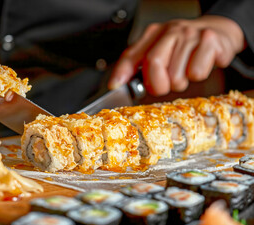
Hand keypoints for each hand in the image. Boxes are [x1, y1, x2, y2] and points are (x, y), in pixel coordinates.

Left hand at [108, 15, 244, 95]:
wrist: (217, 32)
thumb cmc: (184, 47)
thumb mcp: (158, 51)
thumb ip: (136, 66)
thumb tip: (116, 83)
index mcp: (153, 34)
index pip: (131, 55)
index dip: (121, 72)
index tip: (114, 86)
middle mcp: (170, 31)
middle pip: (154, 63)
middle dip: (157, 84)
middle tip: (164, 86)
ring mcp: (190, 34)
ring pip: (176, 75)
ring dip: (180, 82)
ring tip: (185, 71)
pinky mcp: (210, 41)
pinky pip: (196, 72)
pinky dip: (197, 75)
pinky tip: (198, 65)